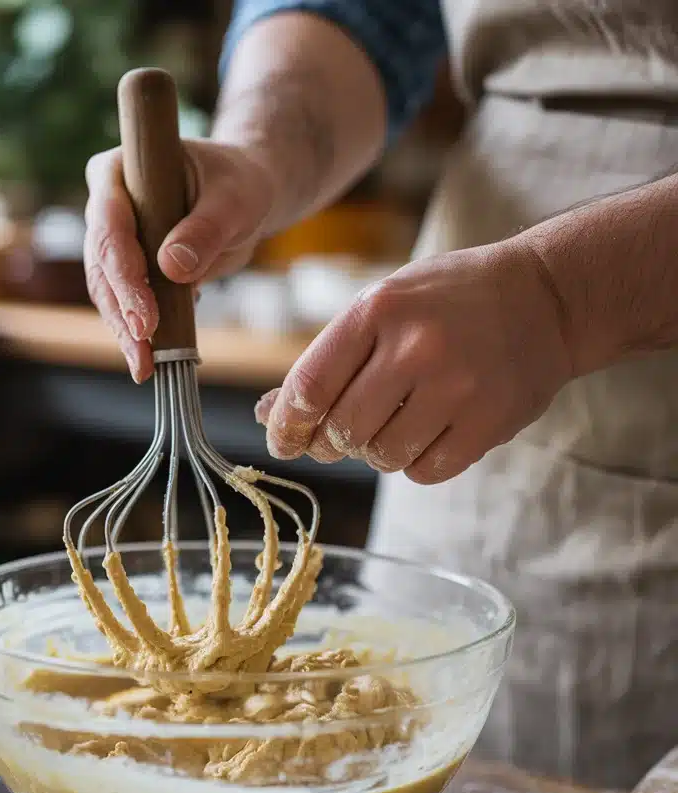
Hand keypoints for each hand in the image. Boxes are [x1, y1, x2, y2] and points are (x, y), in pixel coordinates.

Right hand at [84, 139, 277, 381]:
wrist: (241, 198)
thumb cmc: (238, 185)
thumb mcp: (233, 200)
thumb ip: (205, 229)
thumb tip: (172, 266)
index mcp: (118, 173)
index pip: (110, 225)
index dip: (124, 273)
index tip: (146, 317)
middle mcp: (105, 206)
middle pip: (101, 266)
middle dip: (122, 313)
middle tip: (143, 352)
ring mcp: (112, 241)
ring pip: (107, 293)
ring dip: (124, 332)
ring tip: (144, 367)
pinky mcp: (127, 271)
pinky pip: (124, 305)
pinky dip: (136, 335)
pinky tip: (148, 362)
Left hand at [255, 240, 574, 482]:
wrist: (546, 298)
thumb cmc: (448, 303)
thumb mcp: (383, 307)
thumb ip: (328, 360)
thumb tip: (269, 415)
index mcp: (379, 310)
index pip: (309, 385)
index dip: (287, 423)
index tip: (282, 440)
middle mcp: (417, 347)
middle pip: (342, 430)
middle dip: (334, 440)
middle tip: (346, 432)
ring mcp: (457, 387)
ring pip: (382, 456)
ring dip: (379, 451)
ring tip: (401, 421)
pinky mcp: (489, 422)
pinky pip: (424, 471)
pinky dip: (417, 463)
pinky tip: (432, 432)